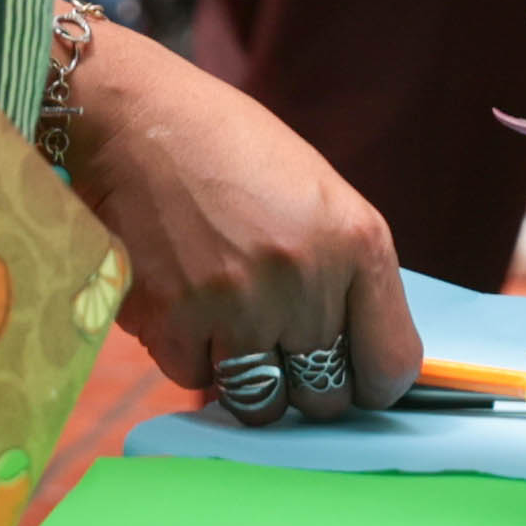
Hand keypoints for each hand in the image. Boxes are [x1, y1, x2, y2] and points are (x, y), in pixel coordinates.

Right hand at [49, 17, 418, 416]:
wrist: (133, 120)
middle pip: (324, 398)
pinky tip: (183, 302)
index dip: (371, 381)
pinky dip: (191, 355)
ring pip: (260, 404)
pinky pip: (196, 381)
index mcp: (357, 241)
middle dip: (303, 381)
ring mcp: (239, 306)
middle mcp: (306, 280)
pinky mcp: (174, 324)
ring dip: (247, 378)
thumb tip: (356, 360)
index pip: (391, 365)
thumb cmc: (228, 150)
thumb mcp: (318, 197)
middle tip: (276, 342)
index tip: (353, 377)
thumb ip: (344, 274)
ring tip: (228, 321)